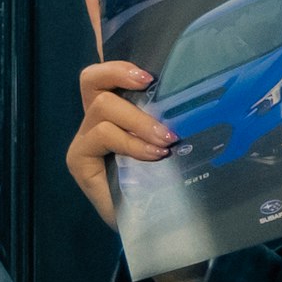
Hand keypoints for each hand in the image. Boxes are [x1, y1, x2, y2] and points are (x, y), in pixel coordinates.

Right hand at [67, 56, 205, 281]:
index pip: (104, 70)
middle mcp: (94, 117)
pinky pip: (101, 135)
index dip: (114, 55)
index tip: (134, 54)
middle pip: (92, 78)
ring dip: (138, 120)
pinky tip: (153, 155)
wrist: (161, 227)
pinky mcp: (78, 159)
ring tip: (165, 141)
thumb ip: (171, 114)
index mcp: (116, 106)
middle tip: (152, 84)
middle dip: (122, 76)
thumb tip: (203, 86)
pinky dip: (129, 142)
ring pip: (102, 107)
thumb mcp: (173, 139)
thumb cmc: (170, 178)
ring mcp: (84, 138)